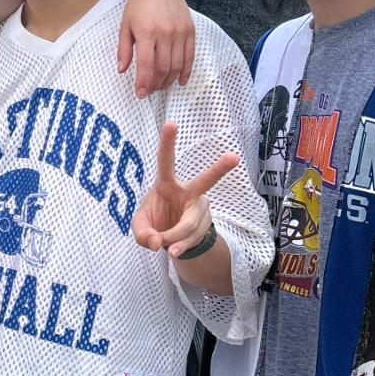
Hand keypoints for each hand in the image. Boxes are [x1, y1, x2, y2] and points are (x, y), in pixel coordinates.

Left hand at [116, 0, 195, 96]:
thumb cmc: (138, 4)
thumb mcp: (125, 26)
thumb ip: (124, 49)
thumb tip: (122, 70)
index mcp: (146, 32)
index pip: (146, 65)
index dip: (144, 82)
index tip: (141, 93)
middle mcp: (165, 32)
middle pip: (163, 68)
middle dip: (156, 84)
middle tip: (150, 90)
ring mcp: (180, 31)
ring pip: (177, 64)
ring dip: (169, 80)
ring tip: (162, 86)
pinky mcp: (190, 29)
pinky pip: (190, 55)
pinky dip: (186, 71)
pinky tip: (180, 80)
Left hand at [132, 121, 238, 257]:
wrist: (172, 241)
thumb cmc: (154, 224)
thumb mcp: (140, 227)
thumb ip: (142, 233)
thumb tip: (157, 242)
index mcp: (167, 184)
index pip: (165, 161)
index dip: (168, 142)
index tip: (171, 123)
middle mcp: (188, 192)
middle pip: (205, 181)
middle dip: (219, 169)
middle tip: (234, 157)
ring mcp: (200, 208)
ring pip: (189, 223)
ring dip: (173, 238)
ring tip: (166, 249)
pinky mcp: (205, 224)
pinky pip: (192, 237)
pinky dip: (179, 247)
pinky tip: (174, 253)